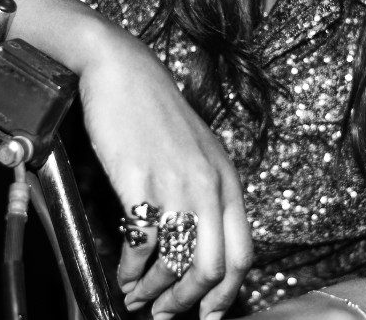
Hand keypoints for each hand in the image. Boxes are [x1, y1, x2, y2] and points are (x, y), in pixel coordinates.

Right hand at [79, 32, 252, 319]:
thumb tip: (199, 247)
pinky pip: (142, 243)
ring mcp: (176, 184)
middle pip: (213, 268)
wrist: (122, 71)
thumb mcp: (197, 153)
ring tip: (137, 297)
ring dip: (154, 290)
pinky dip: (131, 268)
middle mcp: (209, 186)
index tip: (207, 315)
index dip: (225, 295)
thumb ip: (206, 194)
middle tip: (165, 314)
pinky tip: (123, 271)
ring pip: (177, 262)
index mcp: (228, 181)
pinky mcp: (140, 181)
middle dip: (188, 303)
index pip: (243, 255)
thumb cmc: (155, 113)